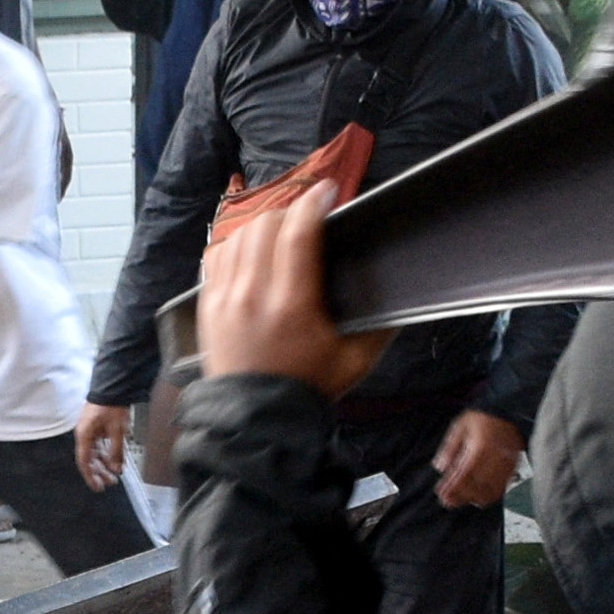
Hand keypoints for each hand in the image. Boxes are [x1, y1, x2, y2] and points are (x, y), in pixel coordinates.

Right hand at [73, 401, 136, 489]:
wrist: (113, 386)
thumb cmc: (112, 405)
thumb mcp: (117, 431)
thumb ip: (116, 452)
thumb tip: (116, 468)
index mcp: (84, 435)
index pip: (85, 462)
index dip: (91, 477)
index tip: (98, 487)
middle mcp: (84, 434)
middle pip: (90, 459)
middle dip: (100, 472)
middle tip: (111, 482)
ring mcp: (90, 430)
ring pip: (95, 453)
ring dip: (104, 464)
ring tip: (114, 473)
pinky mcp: (96, 427)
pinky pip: (99, 445)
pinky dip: (106, 453)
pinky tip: (114, 460)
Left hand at [192, 184, 386, 399]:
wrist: (257, 421)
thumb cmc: (308, 388)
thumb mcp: (355, 361)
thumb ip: (382, 329)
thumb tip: (406, 304)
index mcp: (292, 305)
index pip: (298, 234)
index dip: (314, 203)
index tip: (329, 192)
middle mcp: (253, 295)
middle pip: (266, 225)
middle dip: (289, 211)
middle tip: (307, 216)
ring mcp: (225, 299)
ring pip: (238, 236)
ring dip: (262, 225)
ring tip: (281, 230)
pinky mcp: (207, 306)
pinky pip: (216, 256)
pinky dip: (235, 244)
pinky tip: (252, 250)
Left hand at [431, 410, 525, 509]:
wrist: (509, 412)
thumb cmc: (483, 418)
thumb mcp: (460, 426)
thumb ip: (449, 447)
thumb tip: (440, 467)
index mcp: (480, 446)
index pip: (463, 473)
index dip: (452, 486)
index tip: (441, 494)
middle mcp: (495, 458)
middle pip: (476, 485)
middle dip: (460, 496)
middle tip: (447, 502)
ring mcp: (506, 464)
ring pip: (489, 490)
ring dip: (472, 498)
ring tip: (459, 501)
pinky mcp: (513, 468)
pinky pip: (501, 488)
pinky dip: (488, 496)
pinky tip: (477, 498)